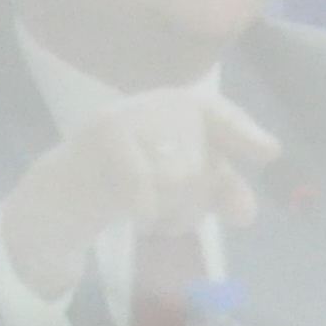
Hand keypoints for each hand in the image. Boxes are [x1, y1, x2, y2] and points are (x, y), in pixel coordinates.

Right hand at [0, 87, 281, 297]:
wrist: (55, 201)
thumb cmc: (123, 191)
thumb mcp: (177, 192)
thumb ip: (216, 195)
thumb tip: (246, 209)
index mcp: (169, 112)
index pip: (214, 111)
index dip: (241, 130)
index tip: (269, 153)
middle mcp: (148, 106)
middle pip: (201, 157)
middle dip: (197, 200)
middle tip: (178, 219)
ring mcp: (121, 118)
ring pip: (178, 172)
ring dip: (171, 211)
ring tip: (152, 219)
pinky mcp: (99, 138)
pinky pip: (143, 176)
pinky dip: (147, 205)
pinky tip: (142, 218)